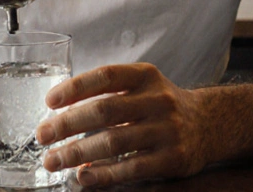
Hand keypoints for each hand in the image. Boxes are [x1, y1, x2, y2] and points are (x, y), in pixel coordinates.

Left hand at [35, 63, 212, 185]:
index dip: (75, 87)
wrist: (210, 125)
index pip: (106, 76)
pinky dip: (103, 174)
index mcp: (146, 76)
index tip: (50, 101)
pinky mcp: (172, 159)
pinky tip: (83, 177)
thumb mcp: (142, 87)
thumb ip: (108, 93)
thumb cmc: (161, 107)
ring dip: (77, 153)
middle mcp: (158, 99)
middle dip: (68, 124)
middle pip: (105, 110)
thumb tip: (60, 113)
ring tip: (53, 160)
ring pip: (114, 142)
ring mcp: (167, 130)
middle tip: (42, 135)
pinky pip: (131, 168)